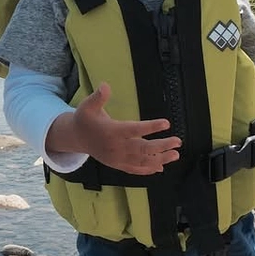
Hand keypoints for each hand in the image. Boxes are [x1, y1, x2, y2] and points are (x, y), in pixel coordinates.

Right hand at [49, 82, 181, 174]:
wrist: (76, 138)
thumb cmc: (85, 119)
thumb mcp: (87, 105)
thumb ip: (98, 96)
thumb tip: (105, 86)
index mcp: (111, 131)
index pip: (134, 130)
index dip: (151, 127)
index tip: (167, 123)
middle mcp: (115, 147)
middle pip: (142, 148)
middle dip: (162, 146)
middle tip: (178, 141)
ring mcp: (117, 158)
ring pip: (141, 161)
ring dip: (160, 159)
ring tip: (176, 155)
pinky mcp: (117, 164)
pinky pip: (134, 169)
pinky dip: (148, 170)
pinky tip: (160, 167)